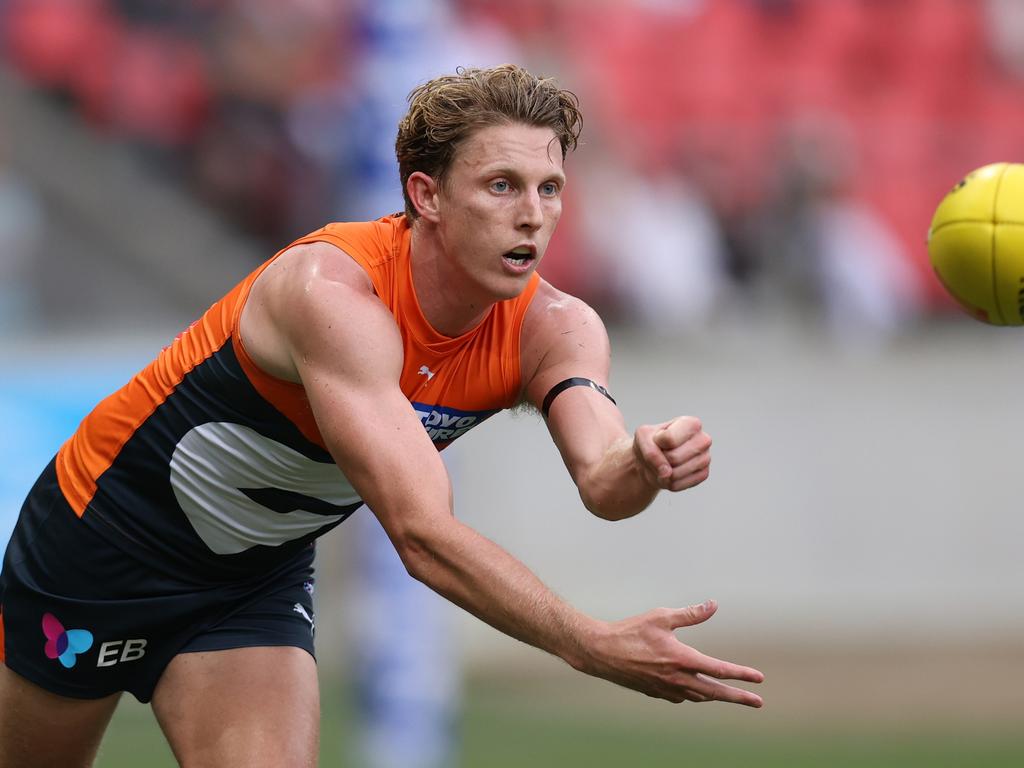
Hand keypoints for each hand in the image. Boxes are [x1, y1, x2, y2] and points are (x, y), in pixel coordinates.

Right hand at [580, 600, 763, 705]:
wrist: (601, 653)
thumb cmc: (630, 631)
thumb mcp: (661, 616)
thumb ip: (690, 614)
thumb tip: (713, 605)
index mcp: (682, 659)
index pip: (719, 669)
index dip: (741, 674)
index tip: (759, 678)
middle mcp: (677, 679)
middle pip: (715, 692)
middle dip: (738, 697)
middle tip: (757, 702)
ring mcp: (666, 689)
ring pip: (698, 697)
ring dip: (715, 696)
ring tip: (728, 695)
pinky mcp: (655, 693)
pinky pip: (681, 697)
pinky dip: (693, 695)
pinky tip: (694, 691)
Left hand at [633, 416, 710, 490]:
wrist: (654, 458)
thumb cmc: (651, 442)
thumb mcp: (642, 438)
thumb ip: (651, 452)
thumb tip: (667, 473)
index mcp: (691, 423)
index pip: (670, 439)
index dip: (657, 442)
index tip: (658, 438)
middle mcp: (703, 439)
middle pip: (674, 458)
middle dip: (660, 458)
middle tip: (661, 453)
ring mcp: (706, 458)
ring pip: (675, 474)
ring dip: (662, 472)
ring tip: (664, 463)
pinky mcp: (703, 474)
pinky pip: (678, 484)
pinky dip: (667, 482)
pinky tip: (670, 473)